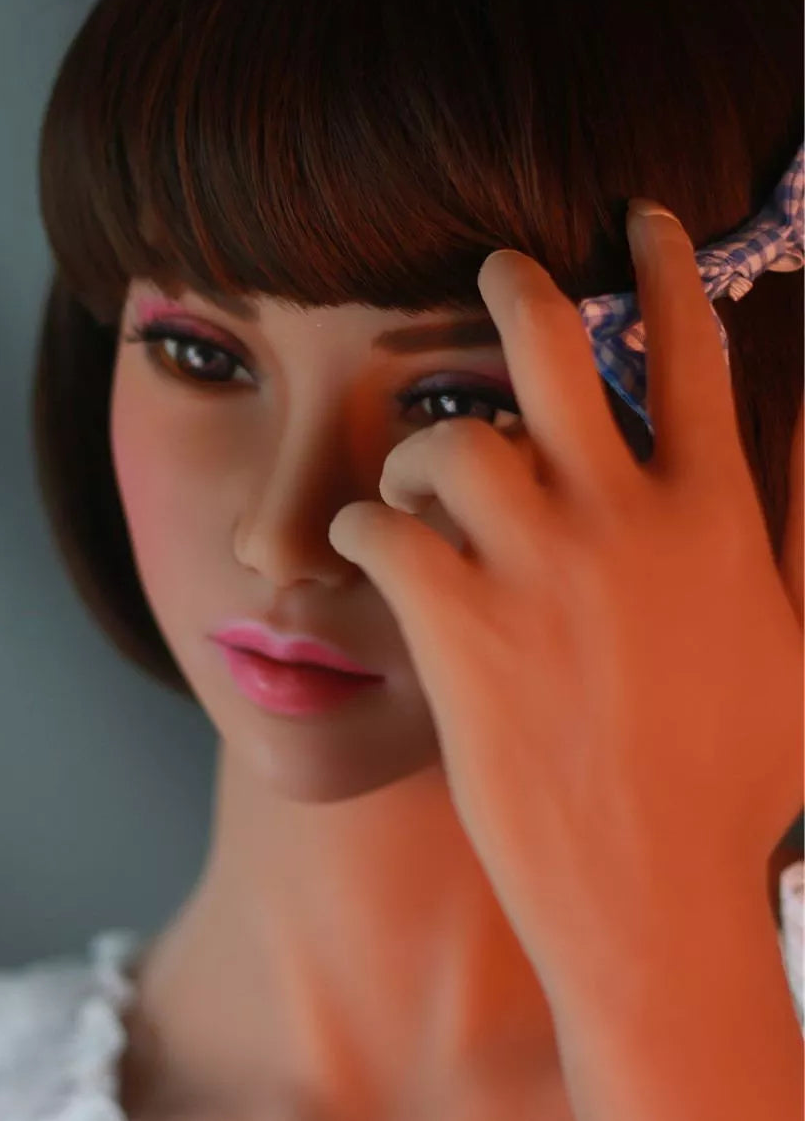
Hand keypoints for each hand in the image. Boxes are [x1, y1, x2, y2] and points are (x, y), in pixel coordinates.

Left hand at [328, 202, 803, 1015]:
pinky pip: (380, 530)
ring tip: (409, 492)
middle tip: (488, 266)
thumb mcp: (796, 650)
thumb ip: (797, 538)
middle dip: (513, 287)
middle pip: (549, 349)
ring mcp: (537, 571)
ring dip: (418, 453)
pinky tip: (362, 554)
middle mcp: (625, 520)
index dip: (664, 269)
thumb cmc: (735, 794)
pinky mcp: (456, 629)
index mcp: (713, 519)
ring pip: (447, 439)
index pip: (691, 356)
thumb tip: (799, 446)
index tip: (640, 218)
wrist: (656, 903)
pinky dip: (359, 532)